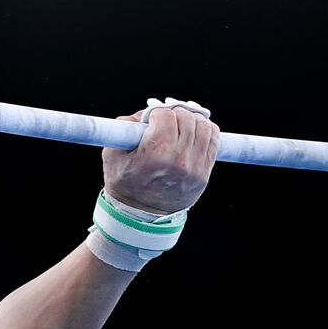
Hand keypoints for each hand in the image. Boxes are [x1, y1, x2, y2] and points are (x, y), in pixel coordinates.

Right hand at [102, 105, 220, 215]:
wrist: (141, 216)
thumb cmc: (125, 183)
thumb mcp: (113, 154)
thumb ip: (125, 127)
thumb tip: (145, 113)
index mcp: (155, 155)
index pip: (166, 115)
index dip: (156, 113)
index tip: (151, 120)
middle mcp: (179, 161)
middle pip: (186, 118)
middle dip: (174, 114)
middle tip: (165, 121)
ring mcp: (195, 168)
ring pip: (204, 126)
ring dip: (192, 120)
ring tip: (180, 126)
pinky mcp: (204, 174)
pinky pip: (214, 140)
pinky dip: (206, 131)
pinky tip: (194, 132)